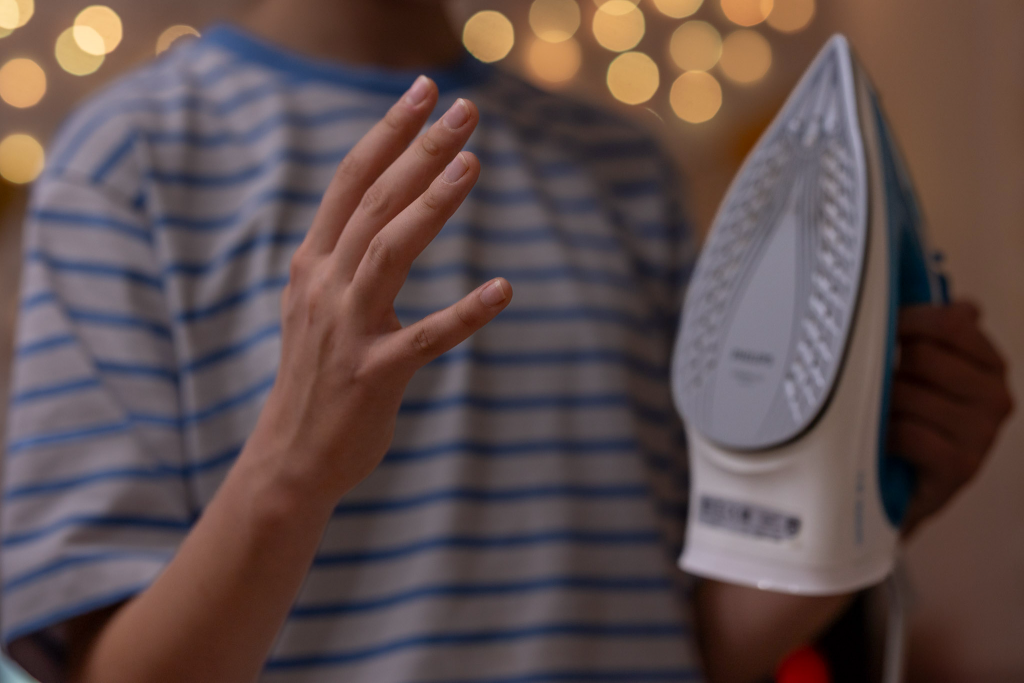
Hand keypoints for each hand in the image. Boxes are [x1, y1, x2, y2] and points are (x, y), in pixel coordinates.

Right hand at [246, 76, 511, 506]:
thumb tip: (372, 217)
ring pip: (390, 251)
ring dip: (431, 205)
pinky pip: (426, 338)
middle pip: (376, 202)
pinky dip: (466, 313)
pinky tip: (503, 290)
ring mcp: (347, 330)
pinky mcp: (375, 374)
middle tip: (465, 109)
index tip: (421, 91)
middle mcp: (325, 287)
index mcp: (313, 265)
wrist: (289, 459)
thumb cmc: (315, 377)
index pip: (350, 182)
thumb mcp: (313, 306)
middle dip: (420, 149)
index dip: (387, 133)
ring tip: (471, 164)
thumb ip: (339, 258)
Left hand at [889, 301, 1013, 533]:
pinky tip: (883, 443)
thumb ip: (919, 331)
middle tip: (875, 387)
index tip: (882, 329)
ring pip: (908, 393)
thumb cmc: (906, 426)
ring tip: (876, 420)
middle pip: (922, 355)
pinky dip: (886, 436)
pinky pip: (908, 432)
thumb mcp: (913, 373)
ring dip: (879, 406)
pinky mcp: (962, 467)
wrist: (894, 495)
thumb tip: (911, 286)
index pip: (952, 320)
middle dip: (886, 368)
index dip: (907, 320)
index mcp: (988, 363)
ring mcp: (983, 433)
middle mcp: (995, 396)